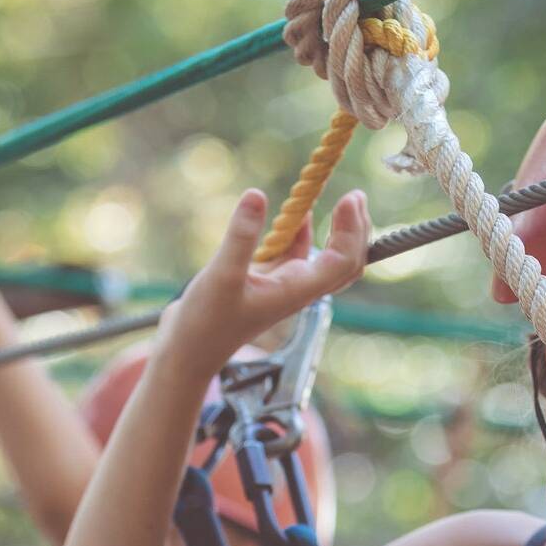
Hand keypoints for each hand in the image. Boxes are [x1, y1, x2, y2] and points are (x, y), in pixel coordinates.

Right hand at [164, 188, 367, 367]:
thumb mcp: (222, 275)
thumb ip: (241, 236)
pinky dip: (302, 233)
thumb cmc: (206, 322)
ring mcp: (284, 285)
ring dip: (335, 231)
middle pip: (345, 261)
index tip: (349, 198)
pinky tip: (298, 213)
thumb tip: (257, 195)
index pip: (342, 261)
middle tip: (356, 196)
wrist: (189, 350)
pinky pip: (295, 254)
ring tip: (342, 200)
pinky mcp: (267, 281)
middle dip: (356, 230)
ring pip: (323, 258)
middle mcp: (298, 288)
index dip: (351, 231)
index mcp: (298, 290)